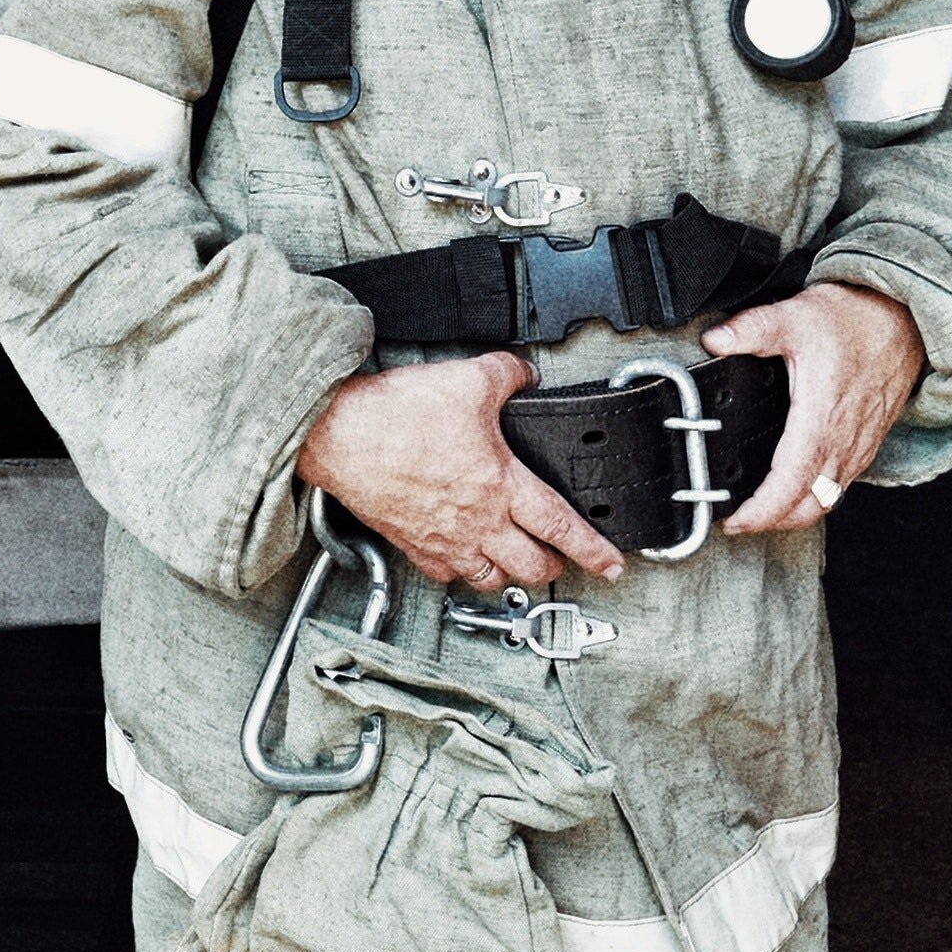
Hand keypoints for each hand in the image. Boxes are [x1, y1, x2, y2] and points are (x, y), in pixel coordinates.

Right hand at [295, 353, 622, 592]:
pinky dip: (461, 571)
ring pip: (491, 578)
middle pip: (532, 564)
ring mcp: (443, 538)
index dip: (594, 550)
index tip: (612, 565)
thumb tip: (524, 372)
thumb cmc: (395, 415)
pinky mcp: (411, 542)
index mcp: (500, 484)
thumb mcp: (468, 378)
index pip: (562, 527)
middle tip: (563, 560)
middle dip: (554, 566)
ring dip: (511, 574)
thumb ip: (507, 374)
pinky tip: (461, 557)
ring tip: (516, 562)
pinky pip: (445, 574)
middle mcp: (477, 521)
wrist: (339, 434)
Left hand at [701, 280, 925, 533]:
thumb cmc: (855, 319)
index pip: (791, 483)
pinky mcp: (866, 444)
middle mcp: (844, 441)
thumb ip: (751, 329)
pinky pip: (839, 486)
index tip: (735, 521)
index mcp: (822, 418)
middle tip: (737, 521)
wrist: (904, 320)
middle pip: (809, 506)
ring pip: (826, 501)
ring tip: (758, 511)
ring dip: (793, 514)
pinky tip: (793, 489)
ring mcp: (858, 446)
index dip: (762, 510)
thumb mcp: (795, 315)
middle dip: (771, 523)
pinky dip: (813, 498)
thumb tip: (715, 341)